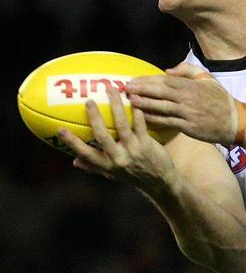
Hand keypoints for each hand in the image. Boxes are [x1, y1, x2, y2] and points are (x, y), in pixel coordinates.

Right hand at [58, 87, 174, 191]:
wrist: (159, 182)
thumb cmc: (133, 174)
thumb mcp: (113, 174)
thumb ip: (94, 167)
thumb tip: (74, 161)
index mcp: (106, 165)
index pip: (85, 154)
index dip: (72, 142)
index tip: (60, 129)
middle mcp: (118, 159)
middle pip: (102, 136)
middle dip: (94, 118)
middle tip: (88, 101)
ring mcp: (133, 151)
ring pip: (122, 126)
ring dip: (116, 107)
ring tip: (113, 91)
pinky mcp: (147, 145)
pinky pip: (141, 125)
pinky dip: (137, 113)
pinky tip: (134, 101)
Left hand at [126, 63, 235, 143]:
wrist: (235, 121)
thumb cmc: (220, 99)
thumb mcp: (208, 79)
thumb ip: (188, 70)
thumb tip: (168, 71)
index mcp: (192, 86)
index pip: (164, 81)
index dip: (147, 80)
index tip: (133, 80)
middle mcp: (188, 98)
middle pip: (160, 92)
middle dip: (141, 90)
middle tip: (125, 89)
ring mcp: (188, 114)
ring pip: (161, 108)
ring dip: (143, 105)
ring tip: (128, 102)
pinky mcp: (188, 127)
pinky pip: (167, 123)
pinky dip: (153, 120)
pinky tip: (142, 118)